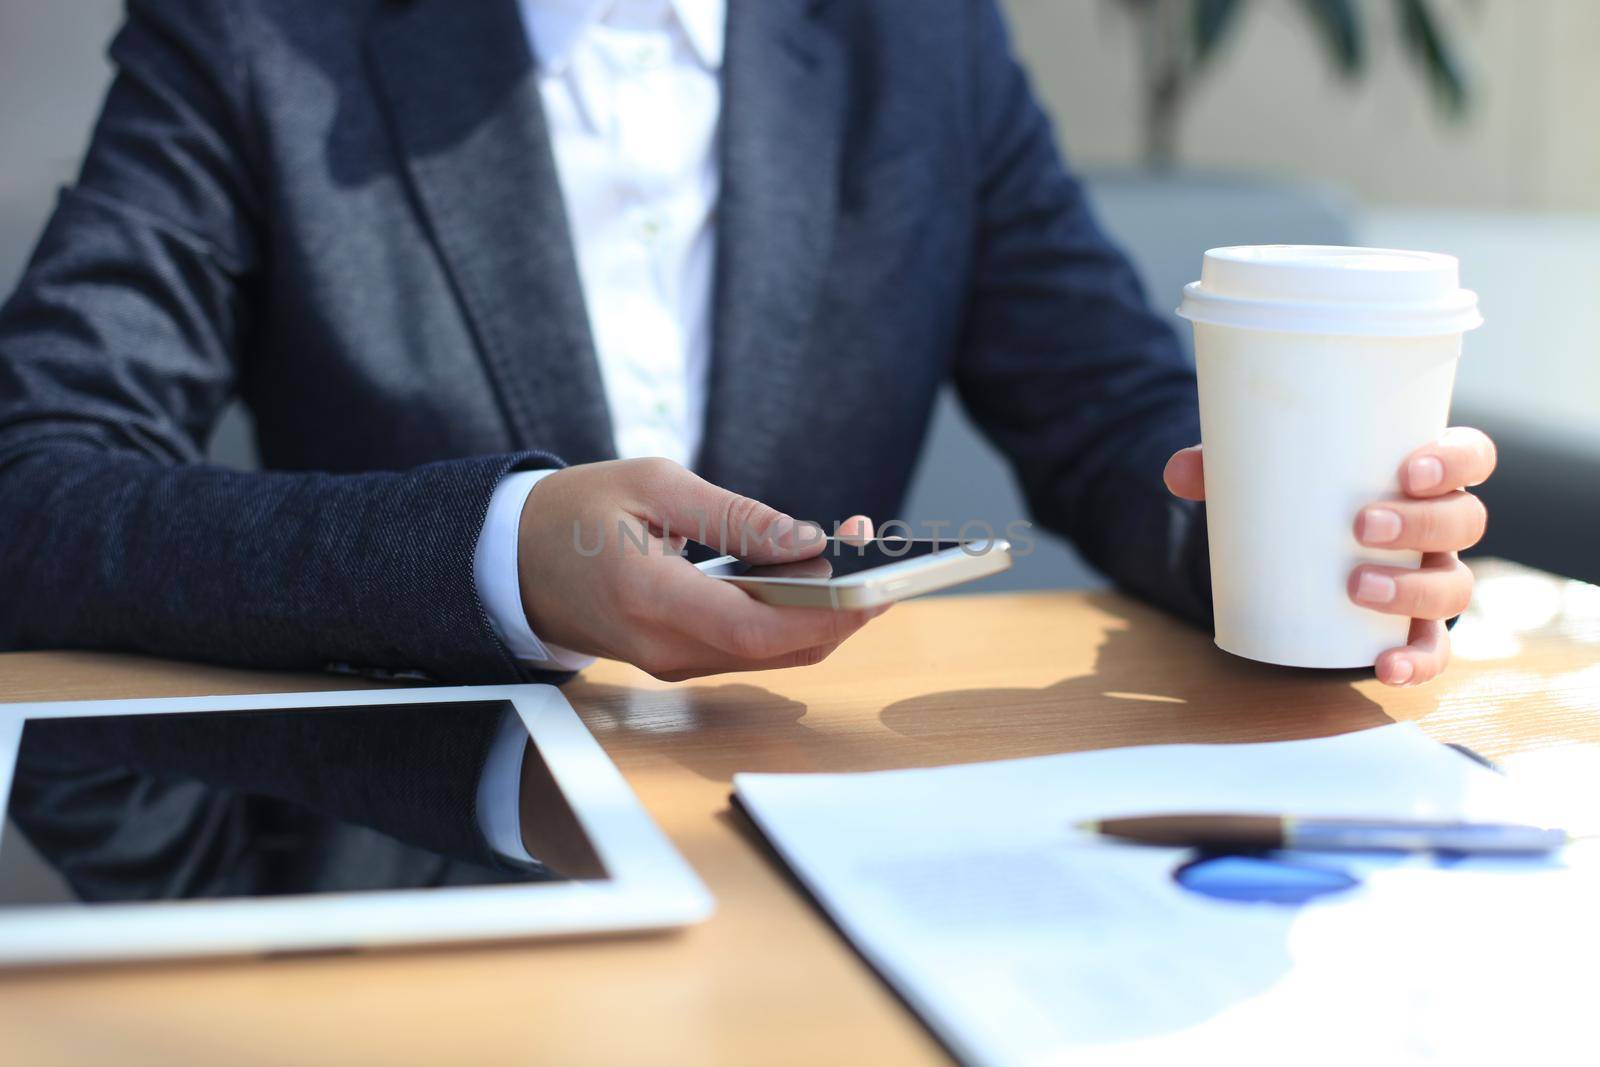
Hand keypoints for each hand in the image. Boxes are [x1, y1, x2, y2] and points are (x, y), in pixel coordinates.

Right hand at [516, 458, 879, 680]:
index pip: (757, 625)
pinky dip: (789, 615)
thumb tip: (807, 538)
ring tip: (852, 553)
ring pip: (773, 651)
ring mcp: (673, 663)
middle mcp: (666, 648)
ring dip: (820, 611)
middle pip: (779, 647)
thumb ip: (733, 516)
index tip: (877, 585)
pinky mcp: (680, 659)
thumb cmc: (572, 514)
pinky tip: (807, 574)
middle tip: (879, 555)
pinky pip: (751, 646)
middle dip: (841, 608)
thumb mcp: (652, 486)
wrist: (510, 563)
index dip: (826, 612)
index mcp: (649, 598)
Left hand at [1163, 428, 1496, 686]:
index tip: (1410, 468)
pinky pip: (1432, 651)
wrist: (1304, 551)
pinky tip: (1383, 667)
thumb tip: (1176, 473)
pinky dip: (1415, 663)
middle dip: (1422, 523)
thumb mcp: (1267, 474)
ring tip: (1357, 586)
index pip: (1470, 456)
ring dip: (1413, 589)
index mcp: (1421, 476)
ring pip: (1453, 586)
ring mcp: (1431, 578)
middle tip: (1362, 525)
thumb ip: (1223, 466)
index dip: (1456, 460)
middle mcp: (1439, 528)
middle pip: (1464, 521)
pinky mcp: (1412, 629)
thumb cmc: (1301, 497)